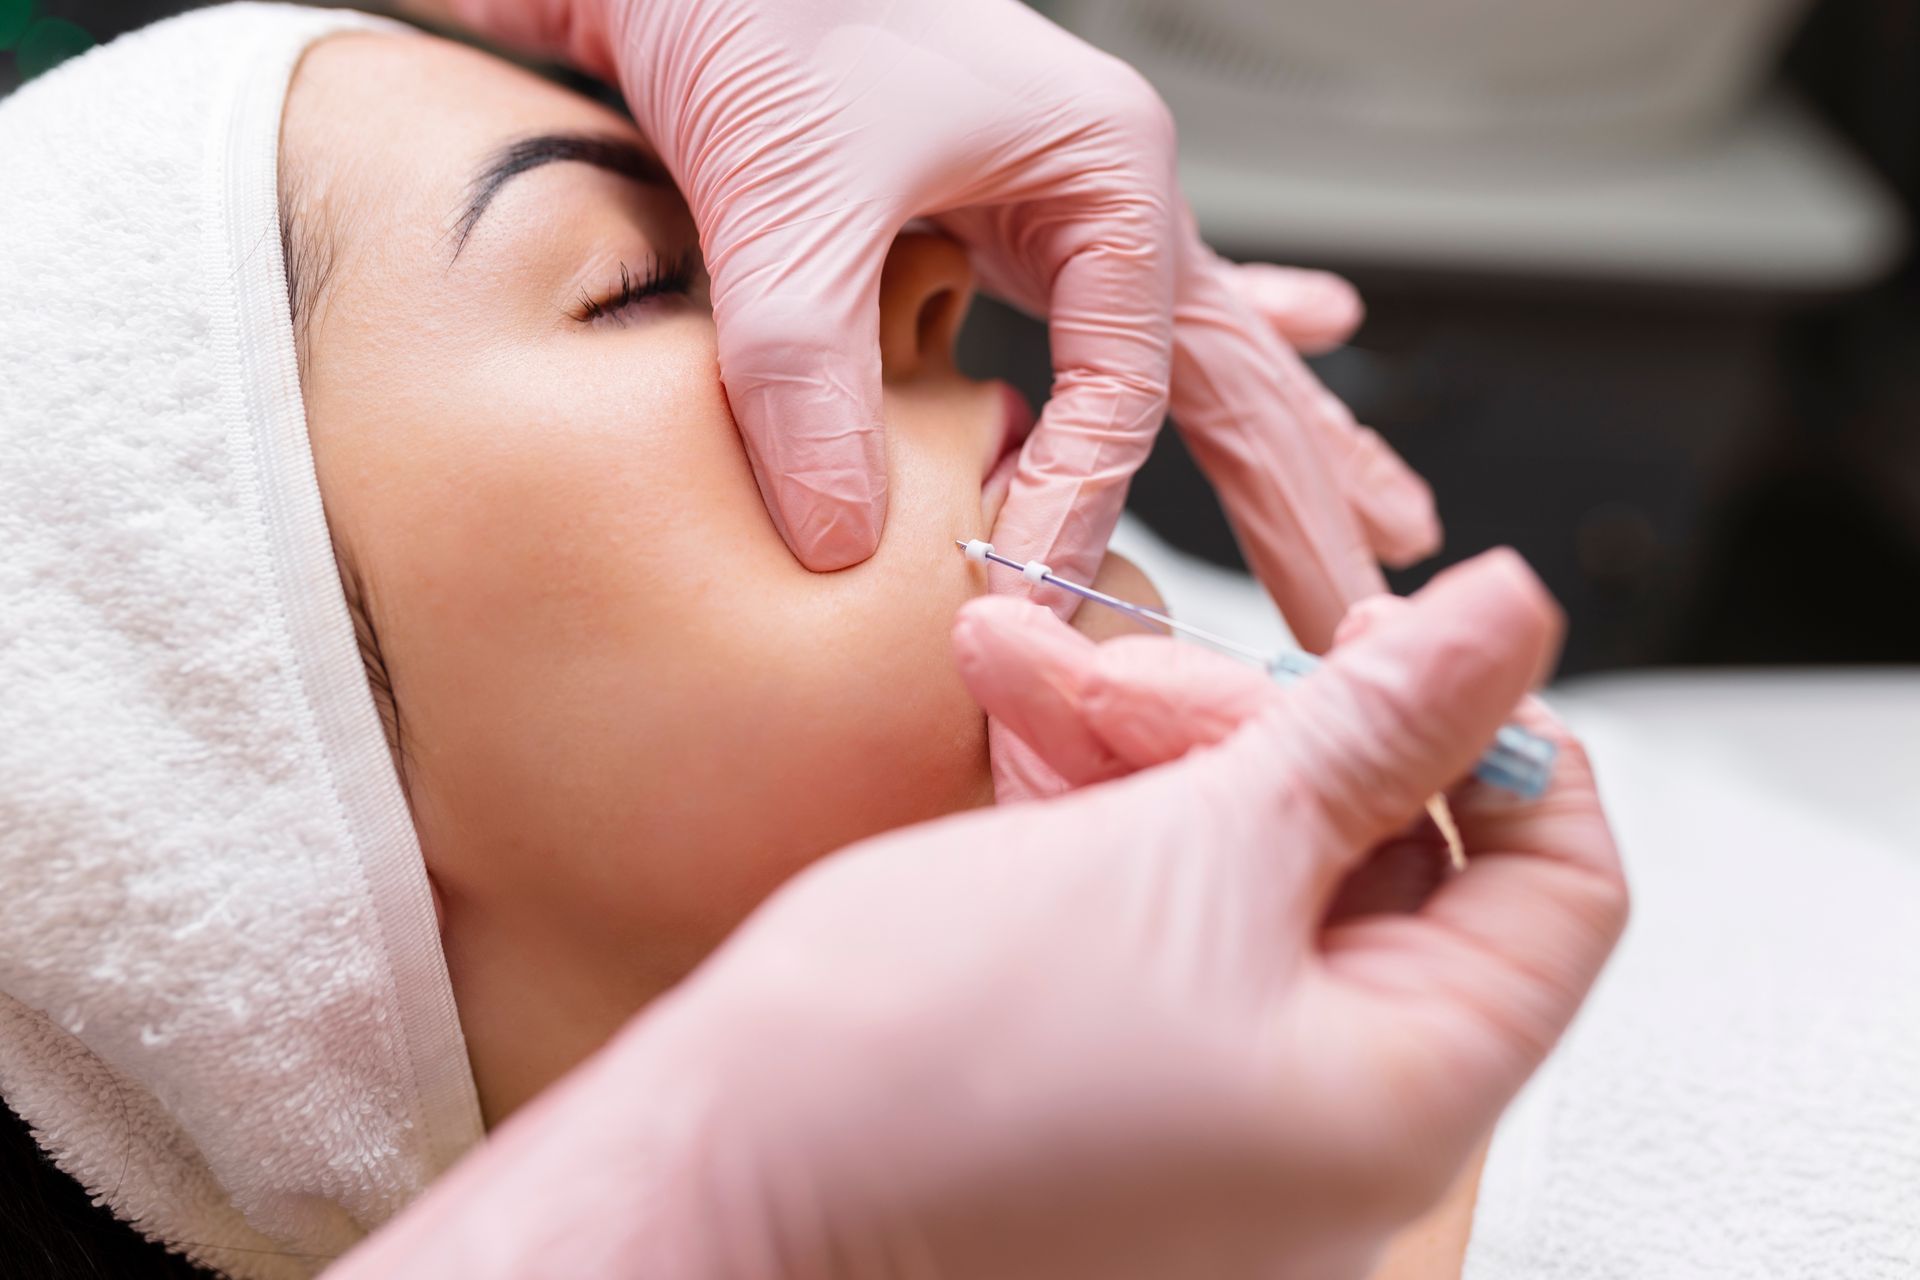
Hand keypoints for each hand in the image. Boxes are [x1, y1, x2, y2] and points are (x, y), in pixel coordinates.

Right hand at [328, 551, 1623, 1279]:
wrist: (713, 1187)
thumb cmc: (925, 1068)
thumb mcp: (1186, 855)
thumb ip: (1374, 730)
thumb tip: (1517, 625)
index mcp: (1398, 1097)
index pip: (1557, 889)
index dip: (1495, 739)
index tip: (1395, 645)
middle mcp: (1327, 1125)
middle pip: (1380, 859)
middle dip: (1253, 724)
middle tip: (1135, 668)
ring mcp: (1218, 1108)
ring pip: (1244, 864)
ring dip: (1142, 741)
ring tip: (1019, 670)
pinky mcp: (1117, 1075)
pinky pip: (1156, 911)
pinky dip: (1096, 809)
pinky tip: (1012, 725)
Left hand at [426, 0, 1434, 605]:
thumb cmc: (760, 15)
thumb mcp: (785, 204)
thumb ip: (809, 378)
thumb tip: (847, 541)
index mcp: (1101, 167)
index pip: (1126, 384)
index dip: (1087, 495)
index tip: (1038, 585)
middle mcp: (1109, 188)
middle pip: (1232, 372)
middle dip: (1303, 500)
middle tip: (1359, 614)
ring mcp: (1073, 204)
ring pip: (1212, 349)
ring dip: (1294, 441)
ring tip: (1389, 519)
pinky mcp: (1017, 220)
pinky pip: (1139, 316)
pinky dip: (1224, 345)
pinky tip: (1314, 331)